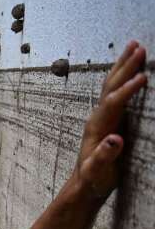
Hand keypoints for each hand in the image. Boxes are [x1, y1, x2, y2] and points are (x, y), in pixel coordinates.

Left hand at [76, 40, 145, 198]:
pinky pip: (117, 91)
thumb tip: (115, 139)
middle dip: (125, 66)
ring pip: (112, 84)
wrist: (85, 183)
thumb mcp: (97, 171)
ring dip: (123, 65)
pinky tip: (132, 68)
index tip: (143, 77)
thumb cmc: (92, 178)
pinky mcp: (110, 118)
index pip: (113, 102)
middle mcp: (98, 116)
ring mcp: (103, 115)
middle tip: (139, 46)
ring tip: (135, 46)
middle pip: (112, 86)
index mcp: (97, 126)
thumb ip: (104, 156)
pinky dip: (125, 76)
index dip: (127, 90)